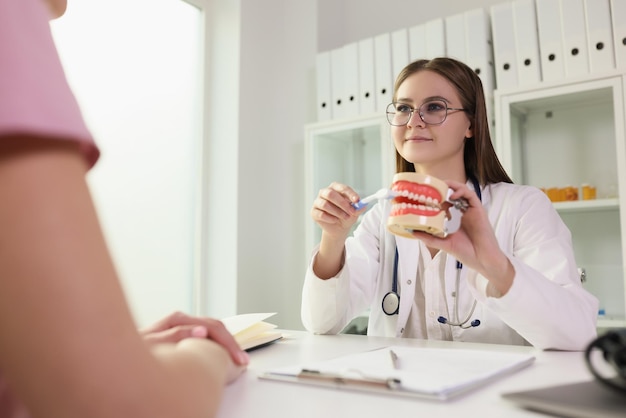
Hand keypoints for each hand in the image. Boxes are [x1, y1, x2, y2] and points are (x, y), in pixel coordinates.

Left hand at [140, 311, 249, 365]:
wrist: (117, 352)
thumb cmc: (130, 349)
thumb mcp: (150, 343)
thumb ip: (175, 335)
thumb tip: (201, 331)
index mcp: (178, 319)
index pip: (213, 327)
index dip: (229, 343)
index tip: (238, 359)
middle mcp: (182, 320)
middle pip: (217, 326)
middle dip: (232, 344)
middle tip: (243, 361)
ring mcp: (182, 326)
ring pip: (213, 330)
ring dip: (226, 344)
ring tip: (237, 358)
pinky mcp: (180, 334)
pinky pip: (205, 336)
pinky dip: (217, 344)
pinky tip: (221, 353)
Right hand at [311, 182, 362, 240]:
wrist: (339, 228)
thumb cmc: (347, 215)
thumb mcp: (355, 212)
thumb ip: (358, 208)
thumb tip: (362, 205)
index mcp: (335, 188)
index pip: (342, 188)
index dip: (350, 194)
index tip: (357, 200)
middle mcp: (324, 192)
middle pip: (331, 194)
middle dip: (342, 203)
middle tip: (351, 212)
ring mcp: (317, 202)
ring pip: (325, 204)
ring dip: (337, 212)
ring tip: (345, 217)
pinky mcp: (313, 212)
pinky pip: (321, 214)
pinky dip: (330, 218)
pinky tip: (335, 220)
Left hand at [410, 180, 513, 295]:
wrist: (482, 260)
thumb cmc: (466, 253)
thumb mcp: (443, 243)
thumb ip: (429, 237)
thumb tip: (412, 231)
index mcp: (456, 218)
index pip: (445, 202)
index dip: (435, 198)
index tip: (424, 197)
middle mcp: (464, 212)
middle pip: (453, 193)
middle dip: (442, 187)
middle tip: (430, 187)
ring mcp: (471, 210)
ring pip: (462, 190)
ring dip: (451, 185)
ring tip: (440, 186)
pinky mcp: (479, 210)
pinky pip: (471, 195)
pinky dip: (461, 192)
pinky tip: (451, 196)